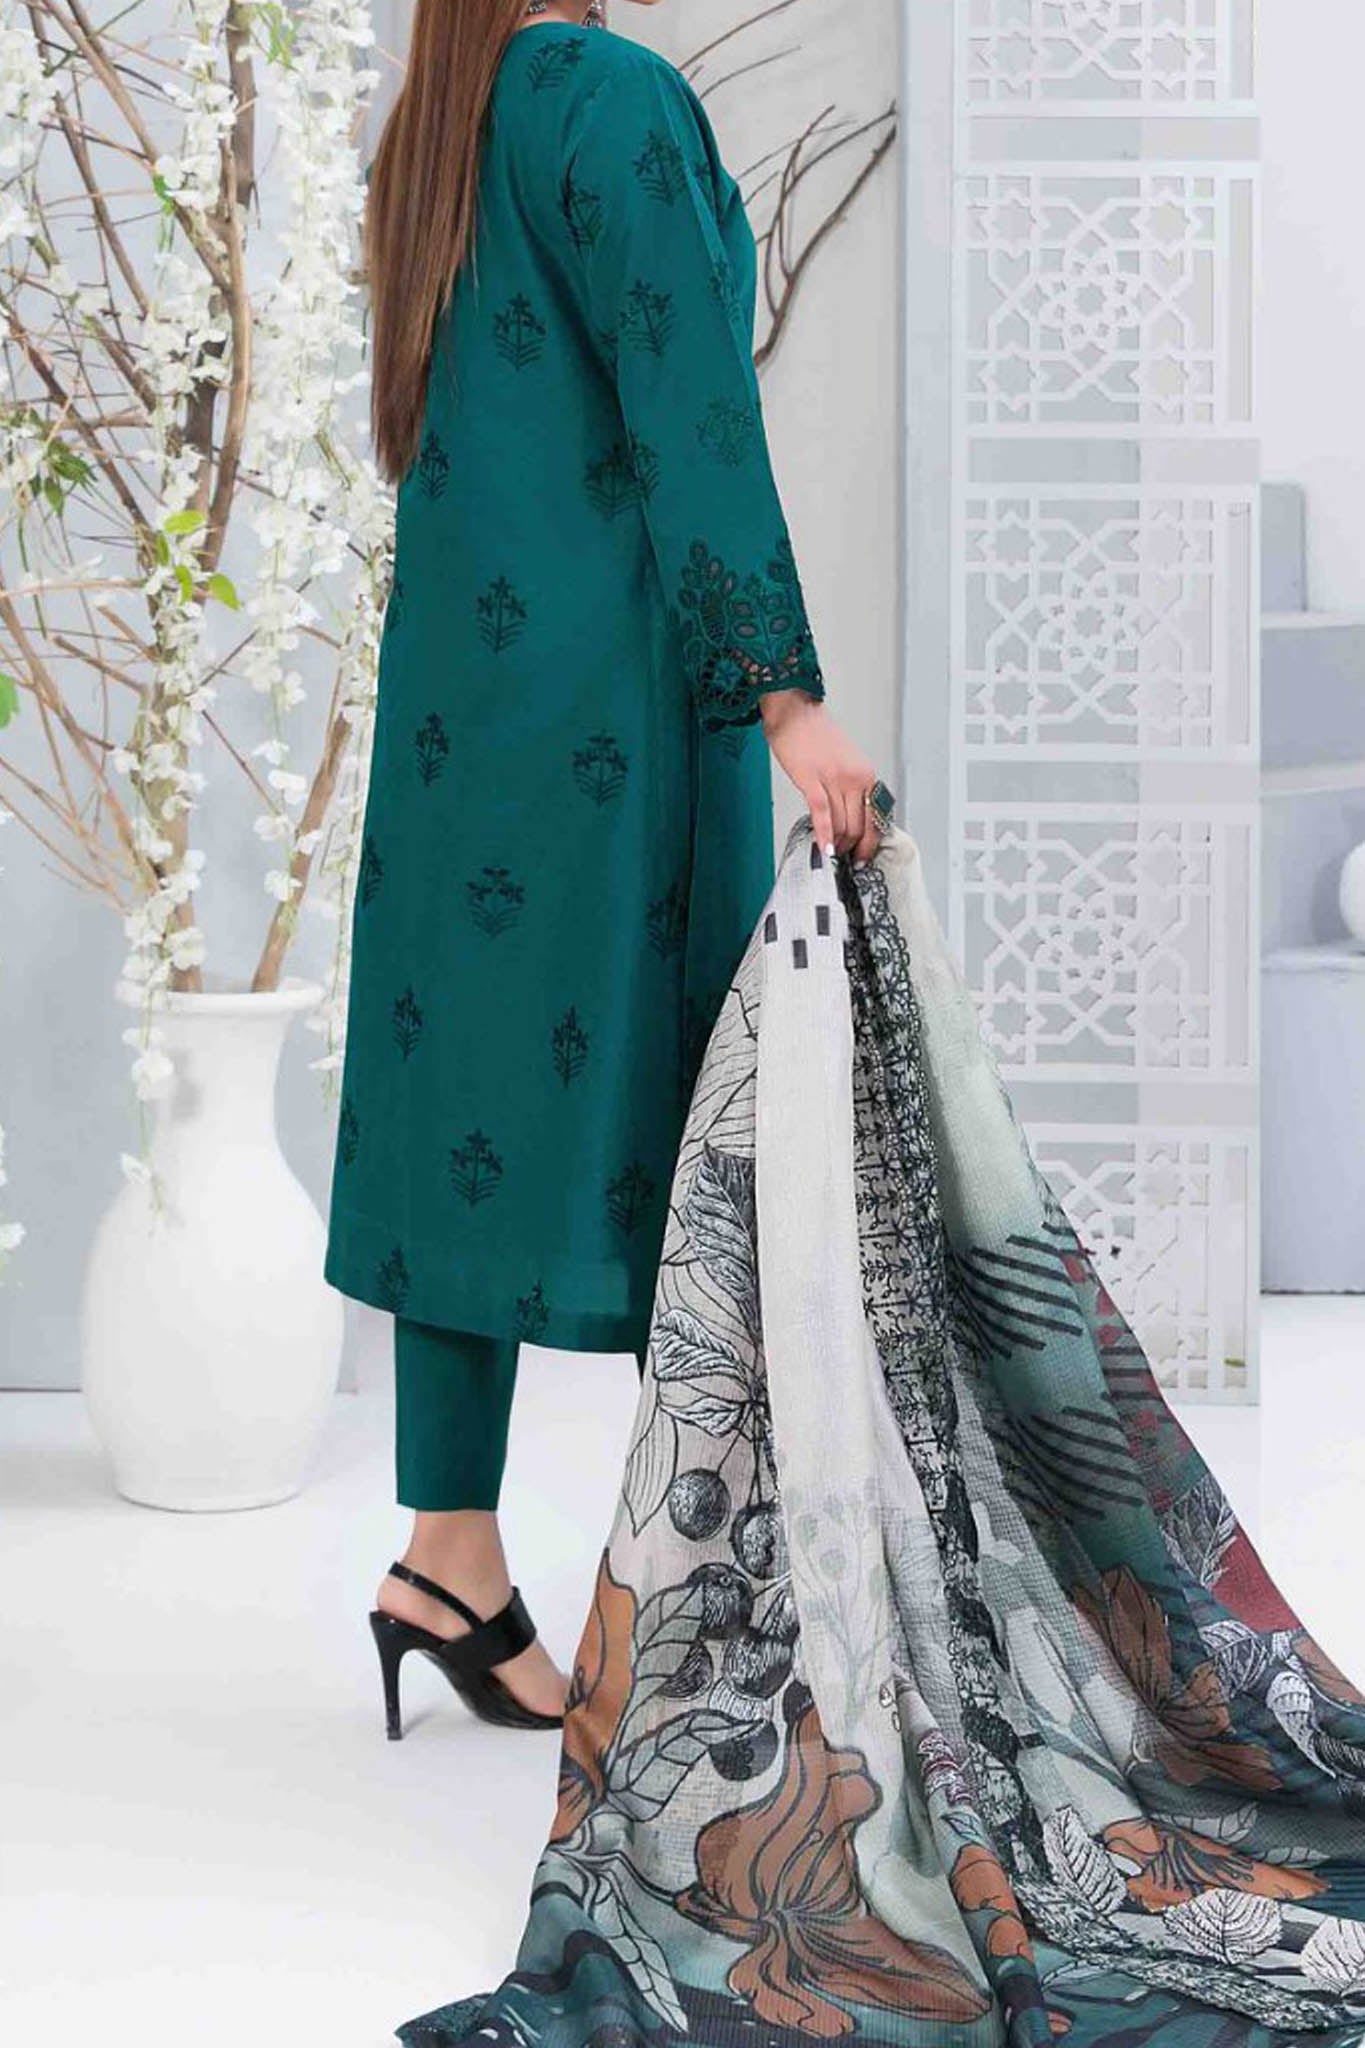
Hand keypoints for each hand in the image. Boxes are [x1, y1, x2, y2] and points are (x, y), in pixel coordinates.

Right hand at [759, 691, 881, 863]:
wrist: (795, 711)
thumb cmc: (815, 734)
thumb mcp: (845, 761)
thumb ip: (850, 788)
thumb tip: (848, 817)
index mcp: (866, 774)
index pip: (876, 818)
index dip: (870, 842)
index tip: (863, 855)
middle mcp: (856, 778)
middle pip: (859, 826)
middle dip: (851, 847)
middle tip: (842, 859)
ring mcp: (835, 780)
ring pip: (842, 824)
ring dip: (836, 845)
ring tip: (829, 854)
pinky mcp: (812, 780)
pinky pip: (823, 815)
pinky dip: (824, 835)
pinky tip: (822, 849)